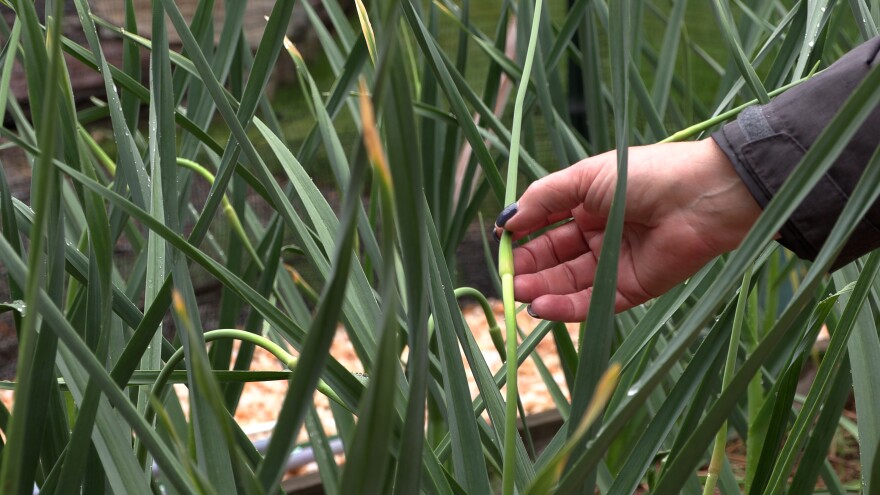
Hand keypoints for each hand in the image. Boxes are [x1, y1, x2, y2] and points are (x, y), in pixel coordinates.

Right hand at [494, 138, 761, 321]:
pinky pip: (593, 301)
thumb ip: (543, 198)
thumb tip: (505, 220)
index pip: (545, 227)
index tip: (500, 247)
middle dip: (529, 269)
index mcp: (587, 204)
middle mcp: (598, 235)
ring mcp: (614, 263)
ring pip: (568, 283)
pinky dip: (565, 306)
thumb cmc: (645, 175)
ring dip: (542, 290)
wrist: (702, 196)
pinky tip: (542, 306)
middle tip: (507, 279)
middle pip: (553, 258)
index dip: (522, 238)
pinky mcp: (632, 288)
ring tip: (518, 293)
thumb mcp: (584, 177)